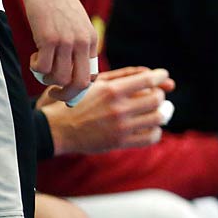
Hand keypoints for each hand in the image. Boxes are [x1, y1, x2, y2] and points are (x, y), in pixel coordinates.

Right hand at [19, 0, 95, 101]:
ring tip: (40, 65)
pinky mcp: (48, 38)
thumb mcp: (75, 24)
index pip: (92, 76)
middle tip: (53, 93)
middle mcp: (82, 43)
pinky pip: (43, 68)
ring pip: (60, 78)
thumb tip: (69, 71)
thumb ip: (76, 45)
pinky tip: (34, 57)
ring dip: (47, 79)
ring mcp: (66, 41)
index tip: (65, 87)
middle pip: (80, 83)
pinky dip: (36, 68)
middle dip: (66, 95)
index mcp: (91, 40)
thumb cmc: (56, 2)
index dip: (77, 87)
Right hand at [40, 66, 172, 154]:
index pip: (149, 80)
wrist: (56, 128)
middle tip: (155, 94)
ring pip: (157, 118)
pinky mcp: (119, 143)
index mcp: (111, 90)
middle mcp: (118, 109)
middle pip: (157, 99)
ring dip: (160, 112)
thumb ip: (125, 74)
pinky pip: (151, 137)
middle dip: (159, 94)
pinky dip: (155, 130)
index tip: (162, 76)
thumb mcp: (96, 81)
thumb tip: (152, 74)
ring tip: (153, 110)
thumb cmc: (77, 100)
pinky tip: (148, 126)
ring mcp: (120, 127)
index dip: (160, 76)